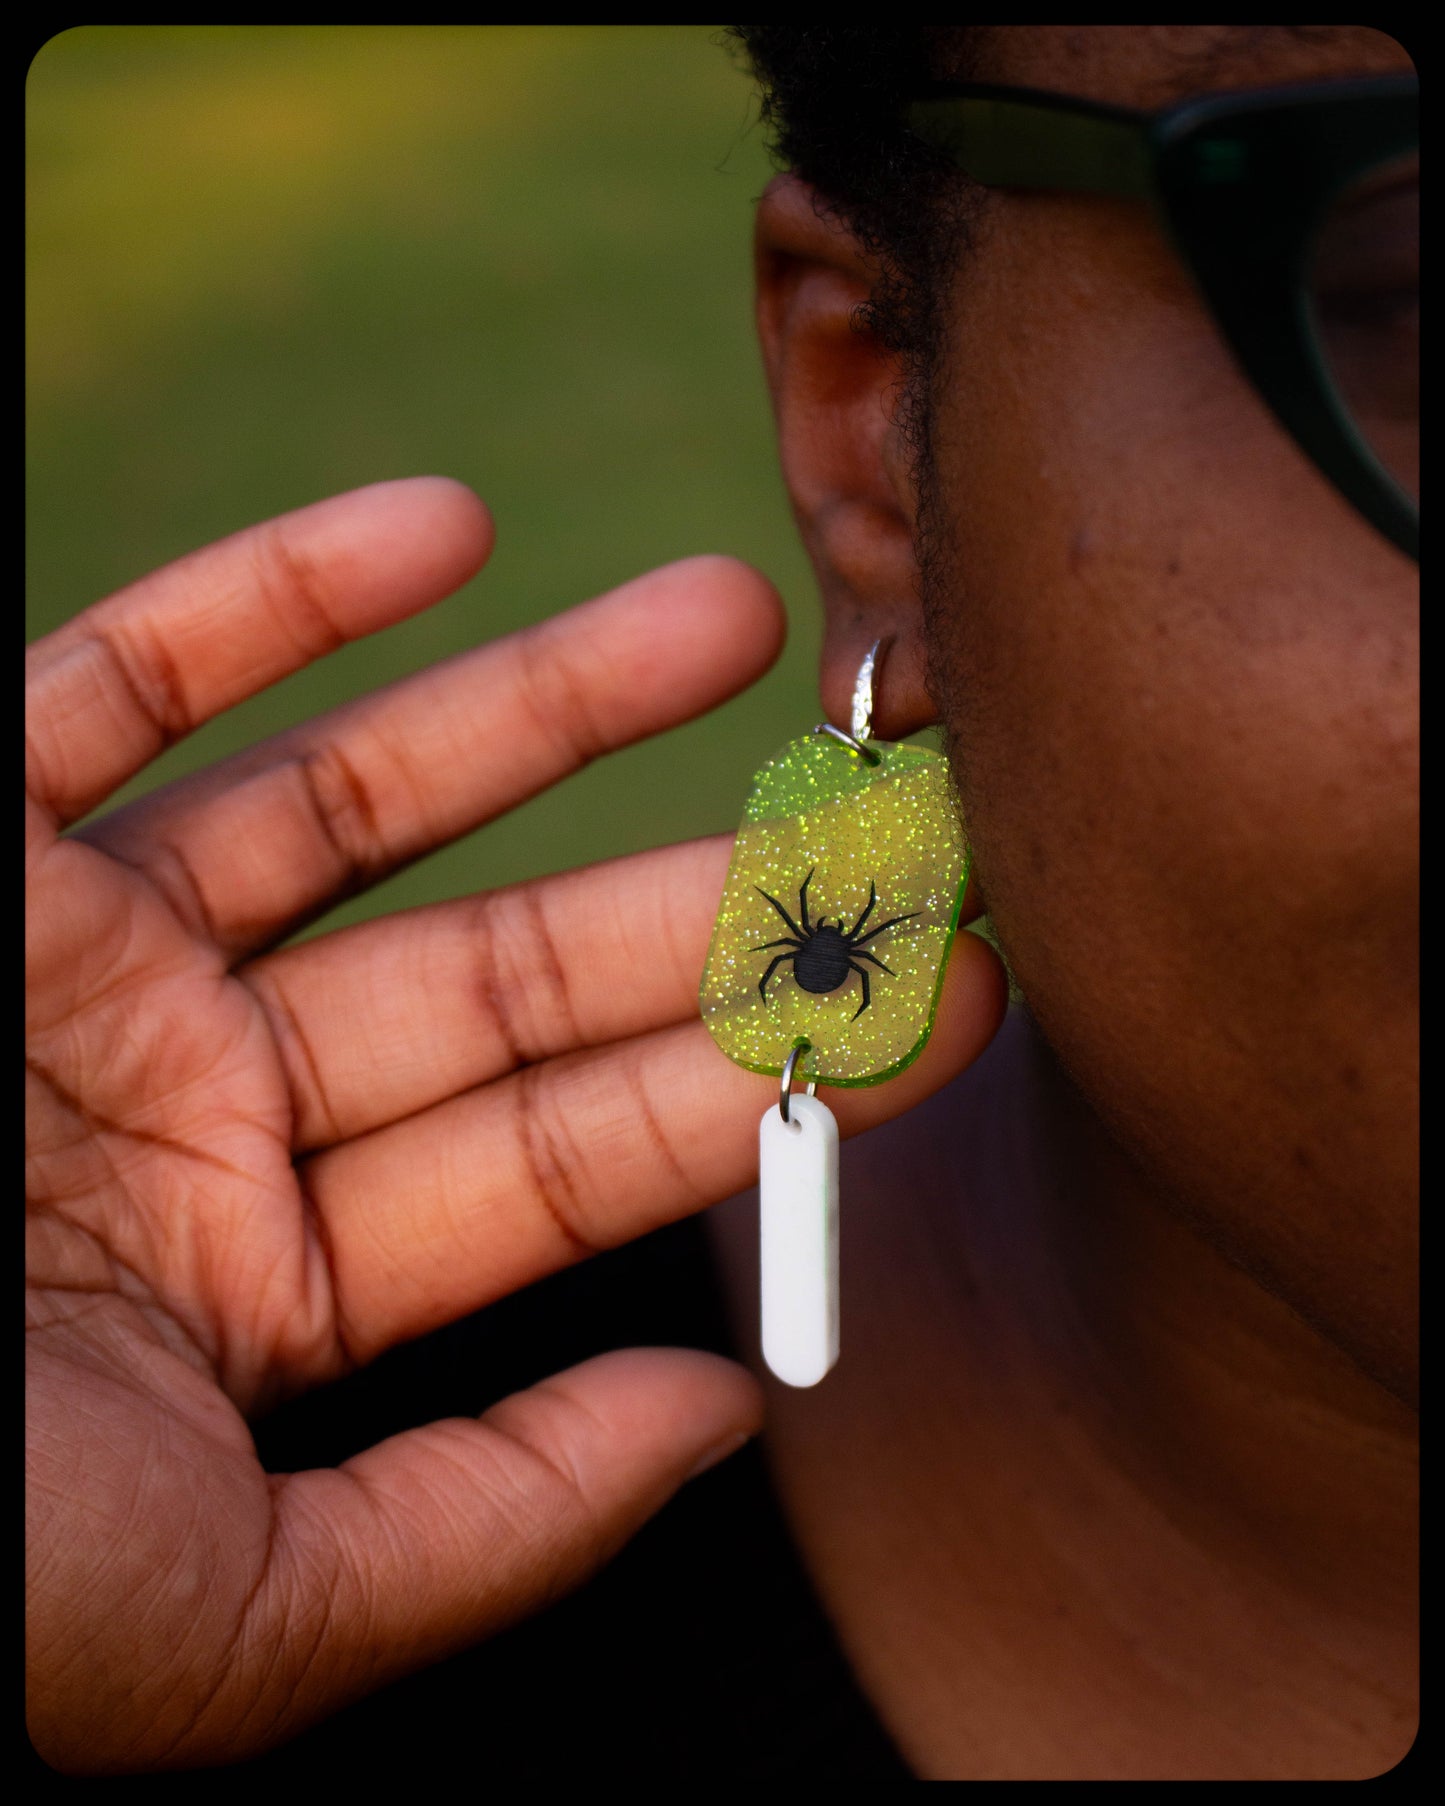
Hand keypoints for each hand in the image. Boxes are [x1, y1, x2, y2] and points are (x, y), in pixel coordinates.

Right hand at [26, 479, 1005, 1770]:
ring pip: (356, 797)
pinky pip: (127, 672)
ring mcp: (87, 956)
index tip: (942, 984)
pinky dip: (276, 593)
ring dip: (548, 698)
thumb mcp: (228, 1612)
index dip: (764, 1071)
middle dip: (706, 889)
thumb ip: (486, 1520)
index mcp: (268, 1282)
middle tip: (894, 811)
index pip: (570, 1155)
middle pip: (507, 969)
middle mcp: (200, 1104)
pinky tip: (447, 523)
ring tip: (740, 610)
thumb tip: (725, 1421)